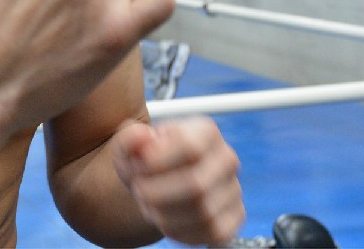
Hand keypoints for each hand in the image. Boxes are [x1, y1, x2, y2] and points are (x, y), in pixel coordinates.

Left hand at [113, 117, 245, 245]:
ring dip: (165, 213)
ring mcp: (234, 189)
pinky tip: (165, 219)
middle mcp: (226, 158)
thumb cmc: (144, 161)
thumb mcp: (129, 145)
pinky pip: (211, 232)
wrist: (158, 183)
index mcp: (205, 131)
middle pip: (197, 184)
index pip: (190, 147)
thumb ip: (129, 137)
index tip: (139, 166)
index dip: (157, 162)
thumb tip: (142, 136)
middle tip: (139, 189)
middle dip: (157, 192)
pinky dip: (180, 231)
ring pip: (203, 212)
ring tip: (149, 204)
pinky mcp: (235, 217)